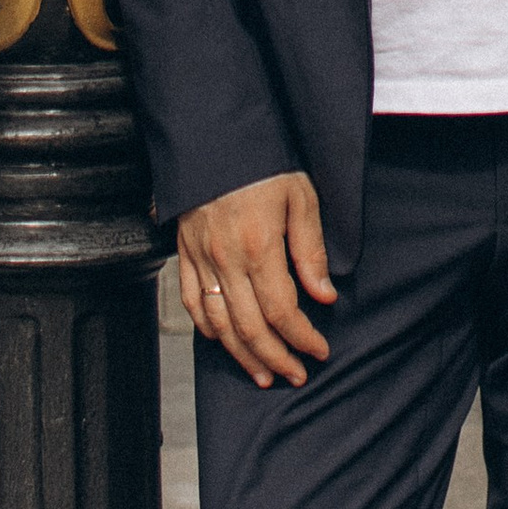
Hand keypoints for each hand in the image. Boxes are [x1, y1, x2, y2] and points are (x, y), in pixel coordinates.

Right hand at [179, 171, 334, 388]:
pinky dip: (206, 328)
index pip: (281, 311)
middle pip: (250, 328)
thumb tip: (324, 295)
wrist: (213, 133)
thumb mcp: (300, 197)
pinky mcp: (183, 250)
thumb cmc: (262, 162)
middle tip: (296, 375)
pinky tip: (223, 341)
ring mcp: (200, 257)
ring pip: (219, 324)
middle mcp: (225, 259)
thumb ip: (310, 249)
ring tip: (263, 374)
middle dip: (276, 358)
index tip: (319, 350)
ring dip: (243, 356)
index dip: (302, 338)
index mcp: (258, 246)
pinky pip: (190, 300)